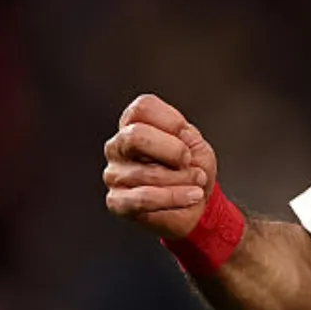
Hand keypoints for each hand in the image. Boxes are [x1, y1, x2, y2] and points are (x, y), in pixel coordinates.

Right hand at [102, 93, 218, 238]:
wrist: (196, 201)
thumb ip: (183, 136)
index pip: (142, 107)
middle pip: (136, 136)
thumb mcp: (196, 144)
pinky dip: (175, 197)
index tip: (186, 137)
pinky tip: (191, 196)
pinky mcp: (117, 202)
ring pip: (149, 173)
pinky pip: (145, 198)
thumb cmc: (192, 168)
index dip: (171, 121)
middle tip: (189, 161)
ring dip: (184, 180)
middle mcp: (118, 146)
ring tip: (196, 183)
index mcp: (134, 124)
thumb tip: (174, 139)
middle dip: (174, 151)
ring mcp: (113, 174)